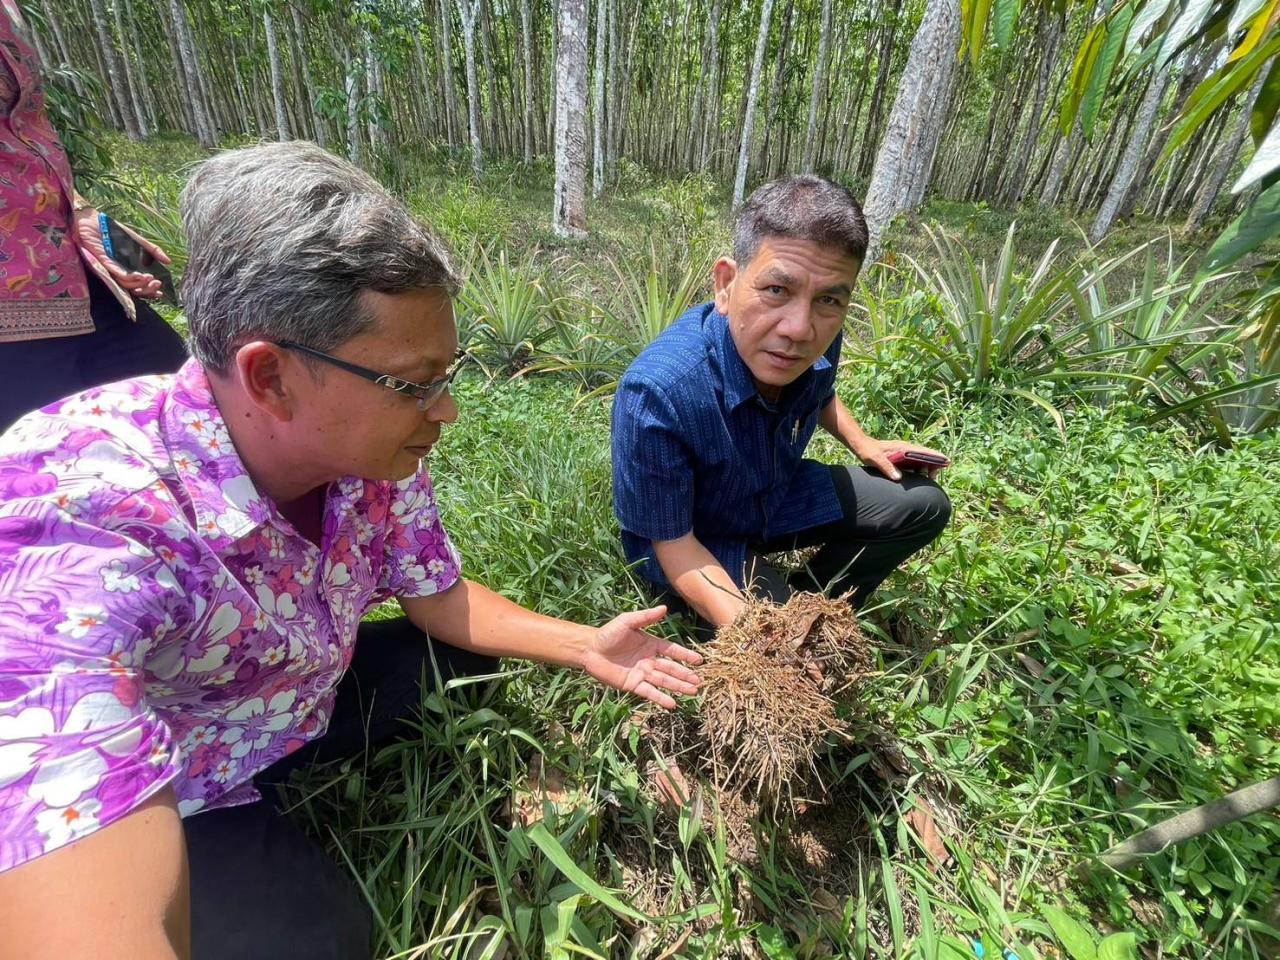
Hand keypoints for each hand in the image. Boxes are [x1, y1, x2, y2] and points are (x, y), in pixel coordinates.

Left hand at [72, 206, 170, 299]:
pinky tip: (140, 275)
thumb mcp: (137, 240)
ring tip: (150, 278)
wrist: (91, 221)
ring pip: (126, 285)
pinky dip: (129, 277)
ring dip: (140, 284)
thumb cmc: (111, 231)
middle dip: (147, 290)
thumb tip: (169, 262)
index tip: (160, 291)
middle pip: (133, 290)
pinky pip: (117, 274)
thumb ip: (152, 251)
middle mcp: (117, 272)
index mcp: (126, 269)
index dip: (149, 291)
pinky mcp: (103, 263)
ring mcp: (110, 269)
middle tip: (157, 284)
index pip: (138, 286)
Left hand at [580, 605, 702, 709]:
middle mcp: (649, 660)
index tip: (699, 661)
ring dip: (678, 687)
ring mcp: (642, 673)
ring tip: (693, 692)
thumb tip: (665, 608)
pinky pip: (649, 692)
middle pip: (671, 668)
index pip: (672, 651)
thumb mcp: (627, 621)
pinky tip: (673, 703)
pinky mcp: (633, 685)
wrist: (589, 649)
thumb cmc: (608, 634)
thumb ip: (646, 617)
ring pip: (664, 681)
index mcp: (651, 644)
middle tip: (700, 681)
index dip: (685, 655)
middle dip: (685, 675)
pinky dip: (661, 698)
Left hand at [851, 437, 949, 481]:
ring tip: (929, 478)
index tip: (946, 461)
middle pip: (925, 456)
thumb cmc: (867, 451)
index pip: (924, 451)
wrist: (860, 445)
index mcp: (903, 448)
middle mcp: (906, 448)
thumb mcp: (875, 459)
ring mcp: (903, 452)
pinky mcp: (900, 457)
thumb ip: (886, 467)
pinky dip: (919, 469)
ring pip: (920, 459)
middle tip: (932, 477)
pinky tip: (918, 477)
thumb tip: (898, 478)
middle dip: (933, 464)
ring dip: (926, 467)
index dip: (936, 456)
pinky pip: (913, 463)